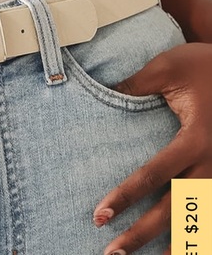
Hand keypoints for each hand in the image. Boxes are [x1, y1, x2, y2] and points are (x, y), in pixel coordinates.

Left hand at [91, 42, 211, 254]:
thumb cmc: (202, 65)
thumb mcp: (165, 68)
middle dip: (145, 234)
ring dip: (176, 245)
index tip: (101, 214)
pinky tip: (186, 249)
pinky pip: (210, 209)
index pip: (155, 174)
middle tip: (113, 253)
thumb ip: (132, 84)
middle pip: (177, 209)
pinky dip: (201, 234)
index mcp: (196, 139)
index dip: (126, 196)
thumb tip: (99, 94)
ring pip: (201, 219)